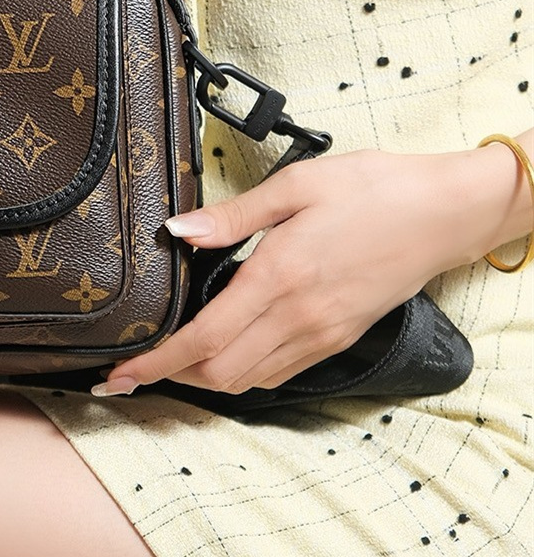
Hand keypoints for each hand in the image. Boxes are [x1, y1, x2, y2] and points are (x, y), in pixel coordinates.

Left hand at [93, 146, 518, 397]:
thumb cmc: (372, 189)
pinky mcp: (339, 336)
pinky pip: (280, 372)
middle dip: (172, 374)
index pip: (202, 338)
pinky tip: (228, 347)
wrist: (443, 211)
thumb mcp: (296, 185)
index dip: (156, 362)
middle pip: (219, 372)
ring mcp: (321, 333)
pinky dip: (243, 370)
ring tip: (175, 355)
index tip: (121, 373)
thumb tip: (178, 232)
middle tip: (138, 360)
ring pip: (248, 379)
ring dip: (205, 375)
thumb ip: (232, 215)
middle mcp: (298, 316)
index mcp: (279, 276)